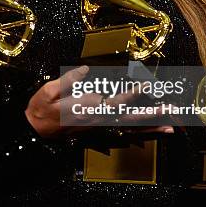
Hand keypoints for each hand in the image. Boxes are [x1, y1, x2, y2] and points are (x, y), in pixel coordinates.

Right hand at [25, 65, 173, 137]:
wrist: (34, 133)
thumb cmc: (40, 109)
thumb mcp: (48, 92)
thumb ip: (68, 81)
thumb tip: (85, 70)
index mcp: (88, 108)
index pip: (116, 100)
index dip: (133, 92)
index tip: (148, 83)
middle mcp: (98, 120)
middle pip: (130, 117)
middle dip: (151, 113)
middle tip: (171, 109)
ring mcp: (100, 129)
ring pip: (129, 129)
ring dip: (151, 128)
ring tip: (171, 126)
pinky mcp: (99, 133)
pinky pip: (123, 136)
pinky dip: (140, 136)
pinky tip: (153, 134)